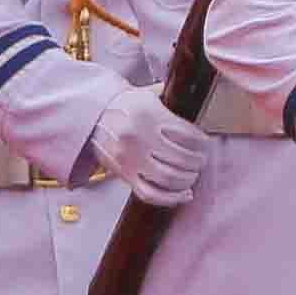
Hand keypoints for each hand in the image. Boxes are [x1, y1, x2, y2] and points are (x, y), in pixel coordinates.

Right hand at [84, 82, 210, 206]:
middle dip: (198, 164)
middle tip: (200, 162)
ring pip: (169, 179)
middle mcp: (140, 139)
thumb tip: (198, 103)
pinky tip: (184, 194)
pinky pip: (150, 194)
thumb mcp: (149, 96)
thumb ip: (173, 104)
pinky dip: (171, 198)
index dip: (203, 144)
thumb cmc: (124, 105)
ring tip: (192, 175)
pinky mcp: (123, 174)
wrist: (90, 116)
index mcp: (151, 117)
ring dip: (188, 180)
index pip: (191, 137)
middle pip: (183, 161)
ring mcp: (130, 159)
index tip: (205, 145)